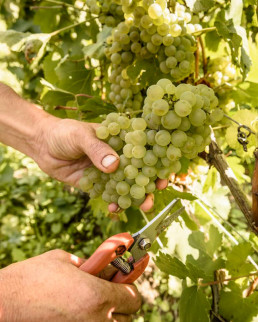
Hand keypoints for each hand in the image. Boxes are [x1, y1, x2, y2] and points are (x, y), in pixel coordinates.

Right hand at [0, 250, 140, 320]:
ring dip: (108, 315)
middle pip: (127, 317)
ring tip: (91, 302)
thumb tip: (104, 267)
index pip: (133, 298)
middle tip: (107, 291)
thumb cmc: (32, 278)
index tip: (123, 281)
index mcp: (97, 295)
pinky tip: (79, 311)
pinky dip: (93, 320)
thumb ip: (90, 264)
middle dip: (120, 303)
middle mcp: (96, 320)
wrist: (4, 303)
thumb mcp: (65, 260)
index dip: (129, 287)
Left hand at [36, 117, 167, 211]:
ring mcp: (109, 171)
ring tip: (142, 206)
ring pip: (127, 185)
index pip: (142, 148)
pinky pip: (110, 195)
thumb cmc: (64, 132)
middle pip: (138, 170)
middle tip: (155, 193)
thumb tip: (114, 165)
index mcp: (119, 139)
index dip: (156, 160)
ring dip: (135, 196)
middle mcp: (118, 155)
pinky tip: (115, 209)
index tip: (162, 172)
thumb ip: (97, 149)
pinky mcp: (98, 184)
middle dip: (148, 183)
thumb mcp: (80, 136)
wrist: (43, 145)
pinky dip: (115, 202)